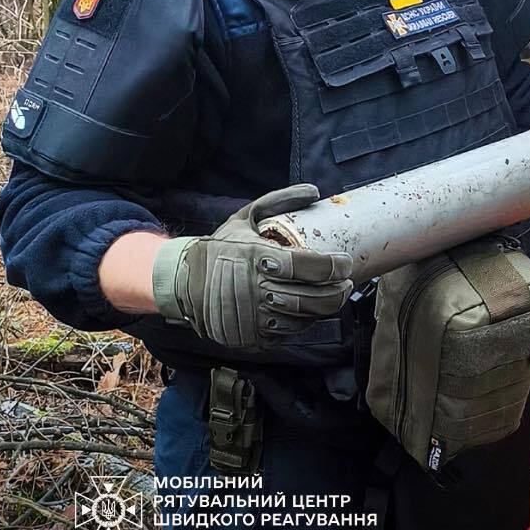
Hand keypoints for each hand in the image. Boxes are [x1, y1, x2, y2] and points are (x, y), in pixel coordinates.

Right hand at [151, 184, 352, 348]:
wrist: (182, 282)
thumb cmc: (220, 247)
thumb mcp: (246, 217)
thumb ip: (281, 201)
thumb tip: (316, 191)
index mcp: (258, 258)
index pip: (309, 267)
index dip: (334, 267)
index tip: (347, 263)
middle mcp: (256, 290)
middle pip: (312, 298)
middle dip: (337, 292)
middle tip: (347, 283)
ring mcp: (253, 318)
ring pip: (303, 319)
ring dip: (323, 309)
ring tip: (332, 296)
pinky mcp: (250, 338)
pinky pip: (287, 333)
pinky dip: (302, 323)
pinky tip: (308, 311)